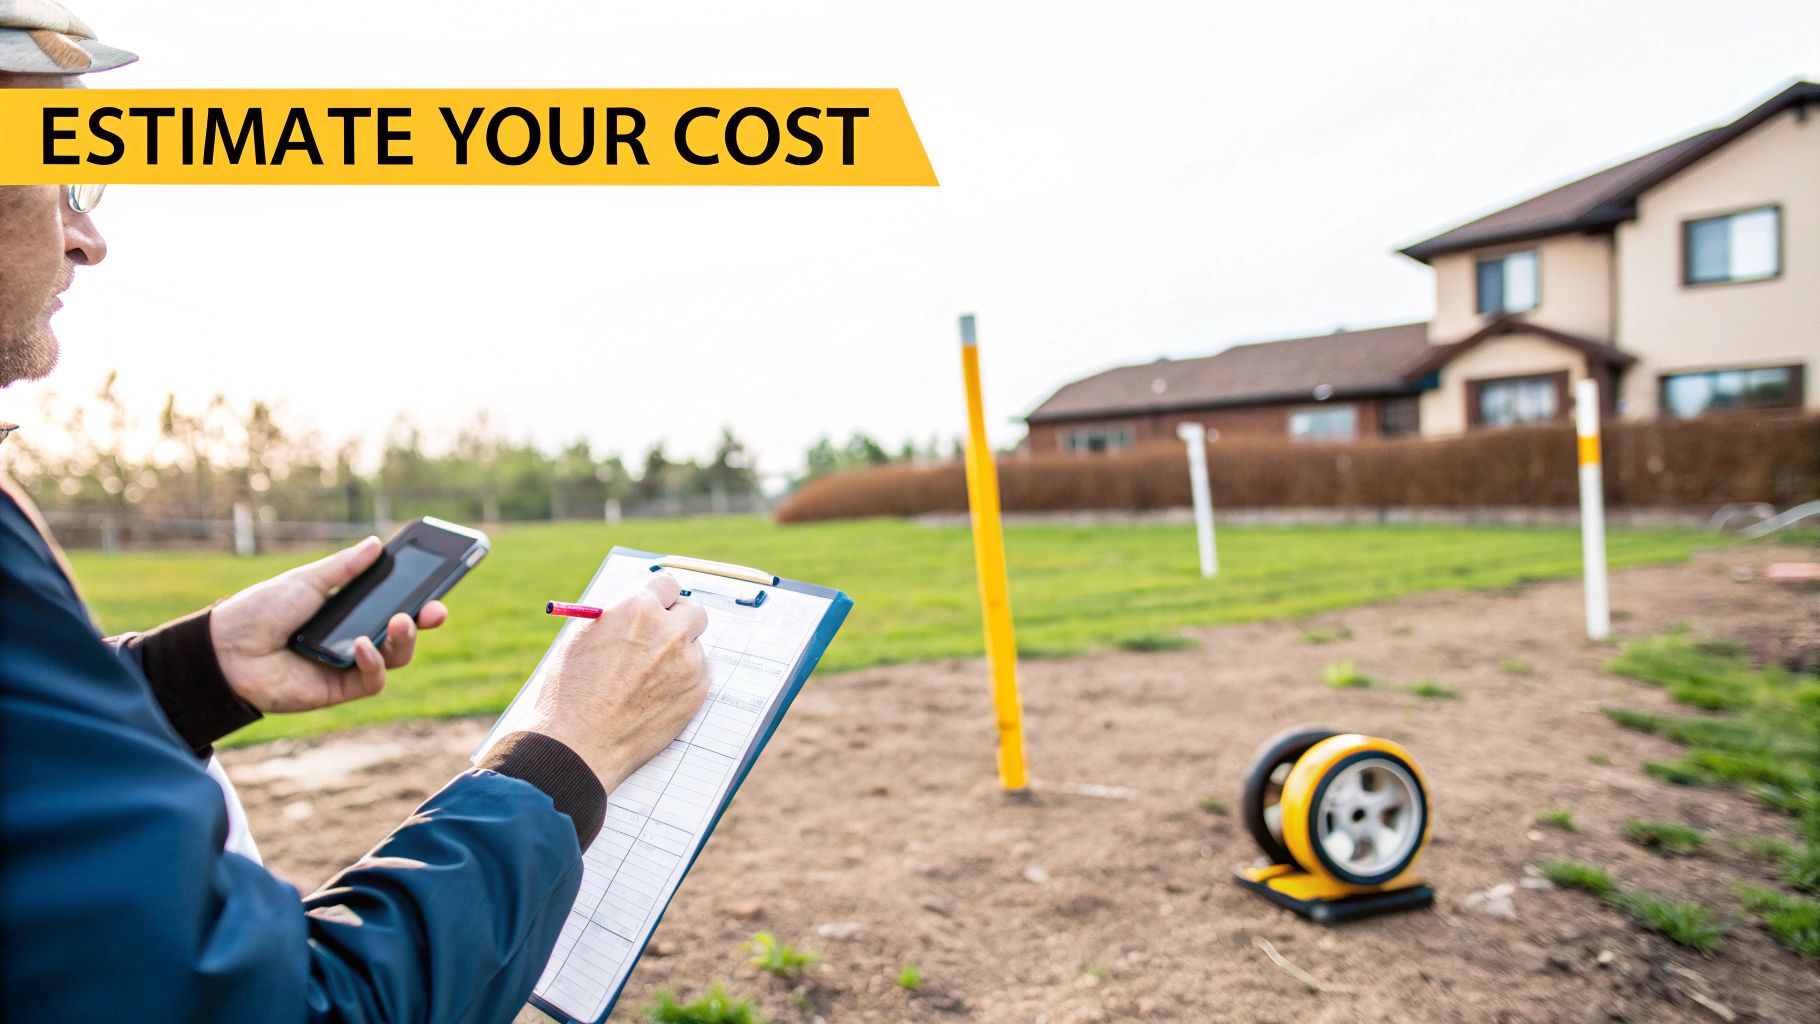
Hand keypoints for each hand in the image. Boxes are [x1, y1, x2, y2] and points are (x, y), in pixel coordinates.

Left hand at [210, 537, 448, 713]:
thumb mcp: (306, 581)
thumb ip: (344, 568)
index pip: (393, 603)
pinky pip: (373, 680)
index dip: (419, 597)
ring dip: (404, 640)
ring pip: (396, 656)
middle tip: (434, 610)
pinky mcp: (339, 689)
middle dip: (424, 621)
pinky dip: (374, 662)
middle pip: (403, 632)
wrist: (225, 650)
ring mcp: (348, 664)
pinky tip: (361, 645)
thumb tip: (376, 544)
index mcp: (348, 609)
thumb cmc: (260, 611)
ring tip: (401, 621)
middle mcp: (353, 637)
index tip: (438, 586)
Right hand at [525, 573, 709, 790]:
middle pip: (692, 611)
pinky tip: (655, 698)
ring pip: (695, 647)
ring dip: (680, 655)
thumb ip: (618, 617)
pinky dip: (684, 682)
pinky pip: (699, 675)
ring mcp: (688, 663)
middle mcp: (669, 631)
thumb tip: (641, 608)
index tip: (657, 606)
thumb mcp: (583, 637)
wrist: (577, 746)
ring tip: (646, 680)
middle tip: (663, 637)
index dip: (659, 598)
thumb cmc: (570, 692)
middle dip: (678, 622)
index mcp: (637, 609)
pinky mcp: (698, 692)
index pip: (667, 584)